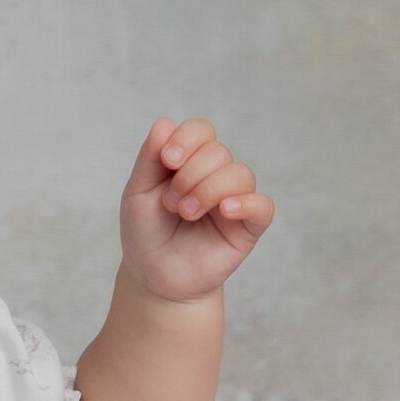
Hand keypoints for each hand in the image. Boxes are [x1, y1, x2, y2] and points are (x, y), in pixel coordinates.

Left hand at [119, 116, 274, 304]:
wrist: (153, 277)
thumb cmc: (145, 234)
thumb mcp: (137, 194)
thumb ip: (149, 159)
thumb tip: (164, 122)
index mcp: (191, 161)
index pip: (201, 131)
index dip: (187, 139)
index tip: (168, 160)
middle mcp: (216, 175)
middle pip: (218, 152)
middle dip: (190, 175)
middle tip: (170, 203)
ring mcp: (235, 199)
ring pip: (239, 174)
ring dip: (208, 190)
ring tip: (186, 213)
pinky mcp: (248, 227)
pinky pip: (262, 206)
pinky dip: (246, 203)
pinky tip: (225, 210)